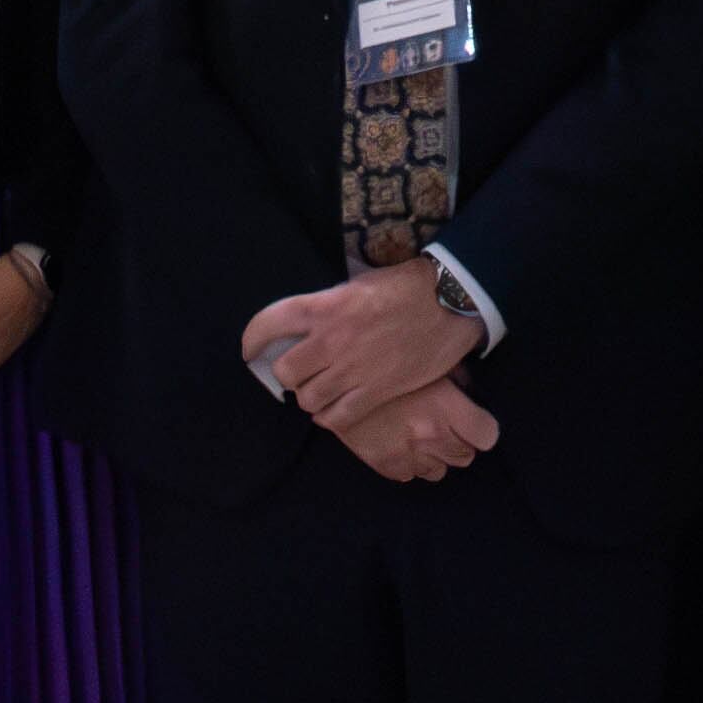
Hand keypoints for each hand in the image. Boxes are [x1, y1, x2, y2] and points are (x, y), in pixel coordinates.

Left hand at [238, 258, 484, 426]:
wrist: (450, 301)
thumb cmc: (405, 286)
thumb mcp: (357, 284)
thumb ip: (328, 305)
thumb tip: (307, 321)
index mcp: (325, 306)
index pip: (269, 324)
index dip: (253, 340)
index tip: (252, 349)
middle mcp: (331, 340)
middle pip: (286, 371)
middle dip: (289, 373)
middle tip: (300, 371)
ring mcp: (353, 369)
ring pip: (307, 399)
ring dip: (309, 396)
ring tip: (320, 390)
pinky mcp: (375, 392)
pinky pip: (336, 418)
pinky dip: (329, 418)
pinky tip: (333, 411)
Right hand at [328, 374, 501, 481]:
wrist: (336, 374)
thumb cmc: (386, 358)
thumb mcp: (429, 357)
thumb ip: (456, 377)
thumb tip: (470, 389)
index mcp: (447, 407)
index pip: (486, 435)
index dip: (481, 427)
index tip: (473, 421)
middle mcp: (433, 435)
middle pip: (465, 455)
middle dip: (459, 442)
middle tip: (444, 425)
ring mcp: (409, 454)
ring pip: (439, 471)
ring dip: (435, 456)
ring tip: (421, 435)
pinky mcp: (384, 464)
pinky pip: (409, 476)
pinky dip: (409, 464)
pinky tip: (400, 443)